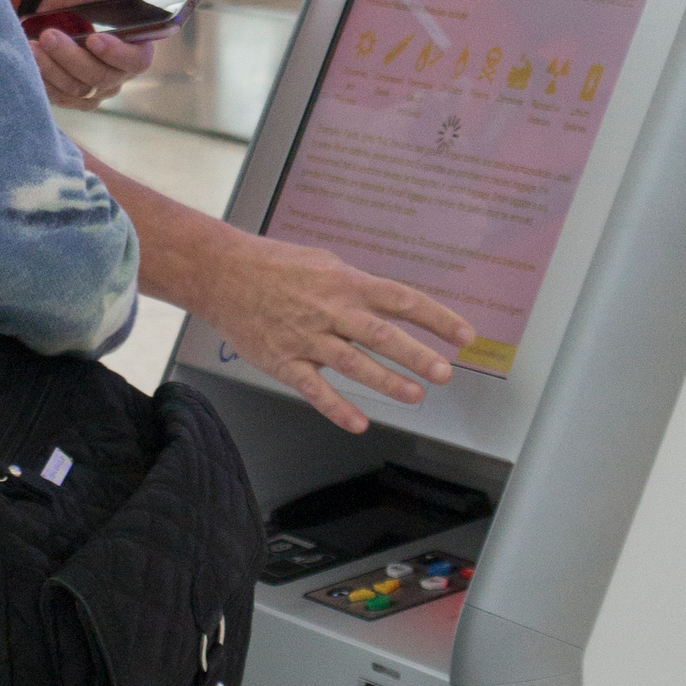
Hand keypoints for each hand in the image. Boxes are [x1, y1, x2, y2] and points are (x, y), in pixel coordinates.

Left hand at [30, 0, 176, 109]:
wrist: (57, 10)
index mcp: (137, 48)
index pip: (136, 61)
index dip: (116, 53)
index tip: (95, 38)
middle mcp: (119, 74)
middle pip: (101, 77)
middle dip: (73, 56)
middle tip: (51, 34)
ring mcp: (96, 89)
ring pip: (78, 88)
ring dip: (54, 67)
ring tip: (35, 45)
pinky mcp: (72, 97)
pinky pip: (60, 96)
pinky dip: (44, 79)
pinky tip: (32, 60)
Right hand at [201, 230, 477, 436]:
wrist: (221, 273)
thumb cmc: (274, 265)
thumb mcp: (324, 262)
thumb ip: (357, 285)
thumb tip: (390, 302)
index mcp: (346, 283)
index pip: (402, 299)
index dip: (437, 318)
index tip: (464, 336)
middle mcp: (331, 310)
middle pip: (382, 334)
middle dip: (417, 355)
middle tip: (445, 373)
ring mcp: (307, 338)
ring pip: (354, 364)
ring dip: (388, 381)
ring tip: (415, 395)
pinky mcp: (284, 361)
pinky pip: (315, 389)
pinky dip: (338, 408)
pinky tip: (360, 423)